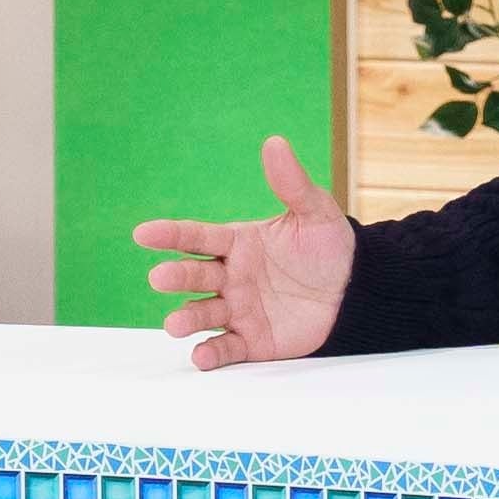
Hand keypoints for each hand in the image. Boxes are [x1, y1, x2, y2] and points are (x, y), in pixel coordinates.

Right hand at [132, 135, 355, 370]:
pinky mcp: (253, 340)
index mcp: (238, 242)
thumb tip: (275, 143)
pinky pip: (227, 348)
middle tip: (160, 278)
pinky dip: (211, 354)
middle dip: (176, 277)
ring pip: (203, 314)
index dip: (170, 235)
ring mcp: (239, 309)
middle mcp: (230, 276)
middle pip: (195, 276)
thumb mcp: (314, 213)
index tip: (142, 233)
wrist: (356, 288)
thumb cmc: (329, 247)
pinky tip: (200, 355)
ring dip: (187, 318)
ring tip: (174, 325)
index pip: (198, 237)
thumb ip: (291, 184)